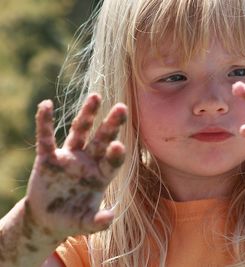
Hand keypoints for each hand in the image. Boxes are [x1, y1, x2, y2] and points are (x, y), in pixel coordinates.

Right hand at [26, 93, 126, 241]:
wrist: (49, 219)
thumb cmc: (72, 219)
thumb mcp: (85, 224)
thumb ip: (97, 222)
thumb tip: (111, 218)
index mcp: (101, 175)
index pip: (113, 161)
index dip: (116, 154)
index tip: (119, 145)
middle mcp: (89, 161)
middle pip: (102, 139)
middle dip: (111, 124)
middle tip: (122, 108)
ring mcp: (70, 157)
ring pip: (80, 132)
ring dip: (87, 115)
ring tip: (96, 97)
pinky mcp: (49, 158)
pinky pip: (46, 138)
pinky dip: (45, 122)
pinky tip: (46, 105)